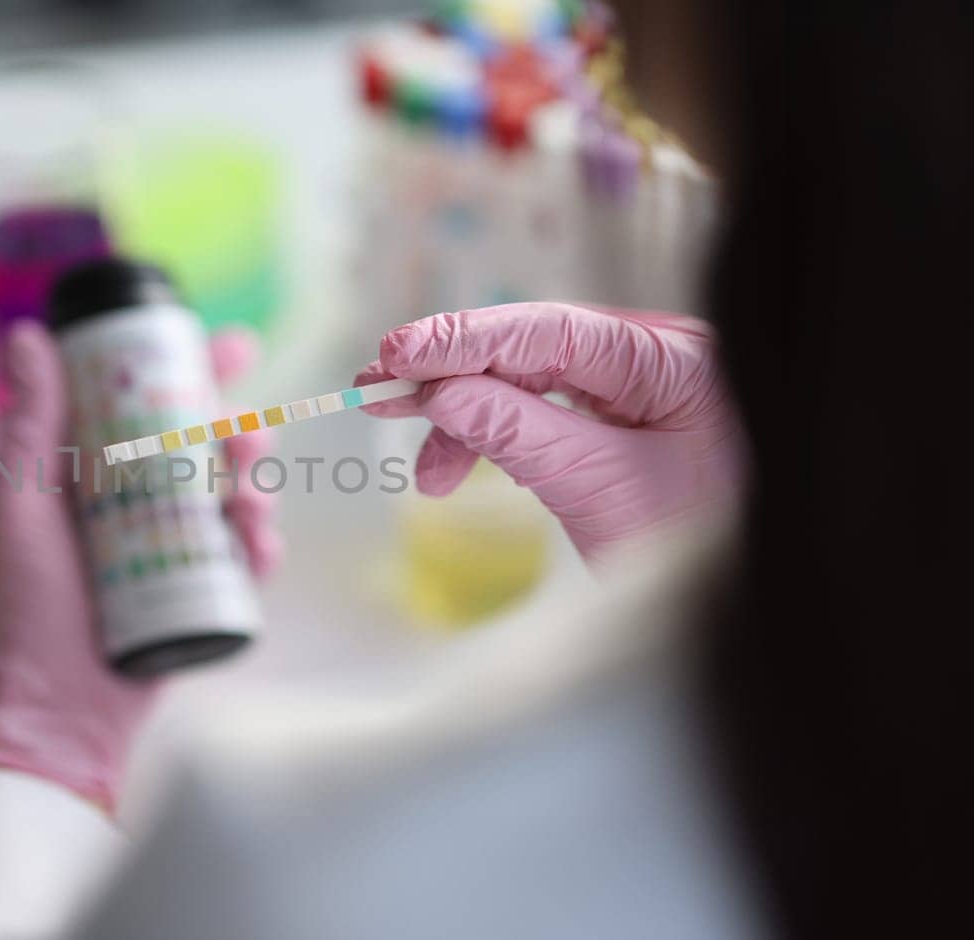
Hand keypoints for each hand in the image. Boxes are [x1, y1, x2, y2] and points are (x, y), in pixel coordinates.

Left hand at [0, 321, 278, 811]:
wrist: (53, 701)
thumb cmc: (23, 603)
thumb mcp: (18, 501)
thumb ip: (28, 422)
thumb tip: (28, 335)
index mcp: (98, 471)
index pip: (154, 404)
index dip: (199, 371)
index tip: (232, 346)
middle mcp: (142, 502)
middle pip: (211, 446)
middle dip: (244, 432)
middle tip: (247, 437)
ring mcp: (177, 548)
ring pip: (238, 497)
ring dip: (260, 486)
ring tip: (250, 501)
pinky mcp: (203, 593)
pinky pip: (249, 560)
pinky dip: (264, 547)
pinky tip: (259, 547)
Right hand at [358, 303, 743, 558]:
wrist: (748, 605)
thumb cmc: (698, 548)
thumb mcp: (601, 490)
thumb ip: (519, 433)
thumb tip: (440, 392)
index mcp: (672, 361)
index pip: (550, 330)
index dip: (464, 338)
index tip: (396, 355)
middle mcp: (655, 357)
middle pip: (531, 347)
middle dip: (452, 374)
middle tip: (376, 390)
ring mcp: (639, 387)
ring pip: (528, 380)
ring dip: (465, 417)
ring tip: (424, 473)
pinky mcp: (620, 419)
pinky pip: (542, 410)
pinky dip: (493, 436)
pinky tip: (457, 469)